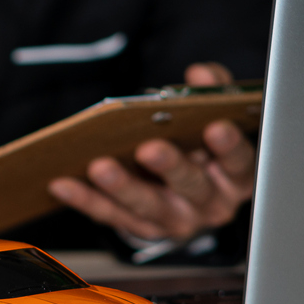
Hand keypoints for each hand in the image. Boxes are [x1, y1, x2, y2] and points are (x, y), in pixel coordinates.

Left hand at [48, 63, 255, 242]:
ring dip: (123, 187)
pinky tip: (64, 183)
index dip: (229, 147)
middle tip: (149, 149)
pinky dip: (86, 200)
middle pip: (192, 186)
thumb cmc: (202, 146)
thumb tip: (202, 75)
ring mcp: (176, 219)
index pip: (239, 162)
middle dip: (170, 167)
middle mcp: (210, 203)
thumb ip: (215, 91)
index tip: (215, 128)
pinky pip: (111, 215)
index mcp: (236, 175)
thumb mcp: (217, 116)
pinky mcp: (142, 228)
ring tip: (99, 166)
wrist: (188, 192)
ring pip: (149, 205)